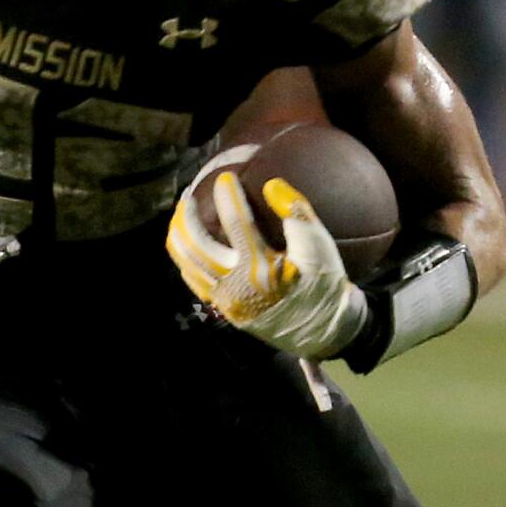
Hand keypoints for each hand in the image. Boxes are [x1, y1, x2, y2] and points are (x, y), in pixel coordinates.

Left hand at [168, 171, 367, 358]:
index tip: (224, 177)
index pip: (236, 223)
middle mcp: (236, 285)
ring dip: (179, 235)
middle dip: (186, 216)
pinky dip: (185, 258)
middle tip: (187, 195)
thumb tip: (270, 184)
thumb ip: (297, 212)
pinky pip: (194, 280)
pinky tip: (188, 243)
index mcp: (261, 268)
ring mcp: (226, 300)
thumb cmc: (325, 283)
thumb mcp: (320, 246)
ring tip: (181, 215)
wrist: (325, 329)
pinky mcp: (224, 309)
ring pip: (187, 263)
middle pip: (196, 244)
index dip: (228, 196)